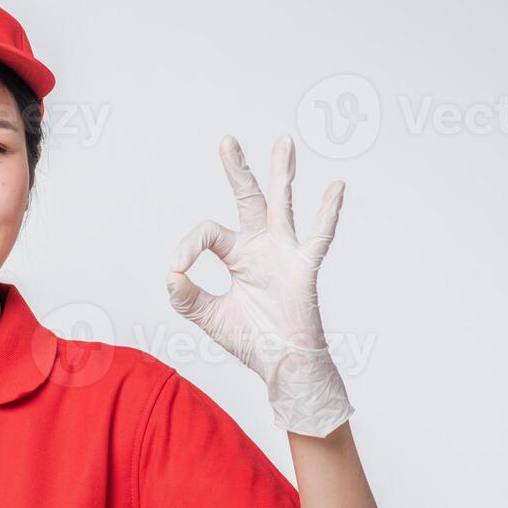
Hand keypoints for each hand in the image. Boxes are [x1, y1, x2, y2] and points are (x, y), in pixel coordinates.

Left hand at [165, 134, 354, 437]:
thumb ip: (184, 294)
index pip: (208, 233)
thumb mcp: (205, 315)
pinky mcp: (303, 271)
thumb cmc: (251, 340)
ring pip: (281, 206)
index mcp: (239, 255)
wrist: (281, 368)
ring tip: (283, 142)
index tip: (177, 267)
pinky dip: (327, 214)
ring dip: (282, 174)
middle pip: (249, 199)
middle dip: (238, 170)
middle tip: (226, 140)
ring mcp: (284, 255)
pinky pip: (318, 239)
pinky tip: (336, 187)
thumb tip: (172, 270)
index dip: (188, 245)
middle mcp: (262, 248)